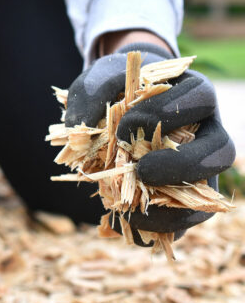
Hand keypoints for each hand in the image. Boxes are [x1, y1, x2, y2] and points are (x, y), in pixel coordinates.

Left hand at [65, 41, 235, 245]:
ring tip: (132, 207)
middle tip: (141, 170)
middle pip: (221, 150)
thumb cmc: (118, 86)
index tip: (123, 129)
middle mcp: (207, 129)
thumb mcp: (101, 78)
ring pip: (209, 191)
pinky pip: (190, 216)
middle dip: (181, 165)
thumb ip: (92, 92)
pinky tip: (128, 221)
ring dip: (173, 204)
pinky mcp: (188, 192)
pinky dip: (162, 224)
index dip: (163, 114)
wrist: (122, 100)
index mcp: (194, 93)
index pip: (199, 97)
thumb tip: (81, 127)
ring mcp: (201, 164)